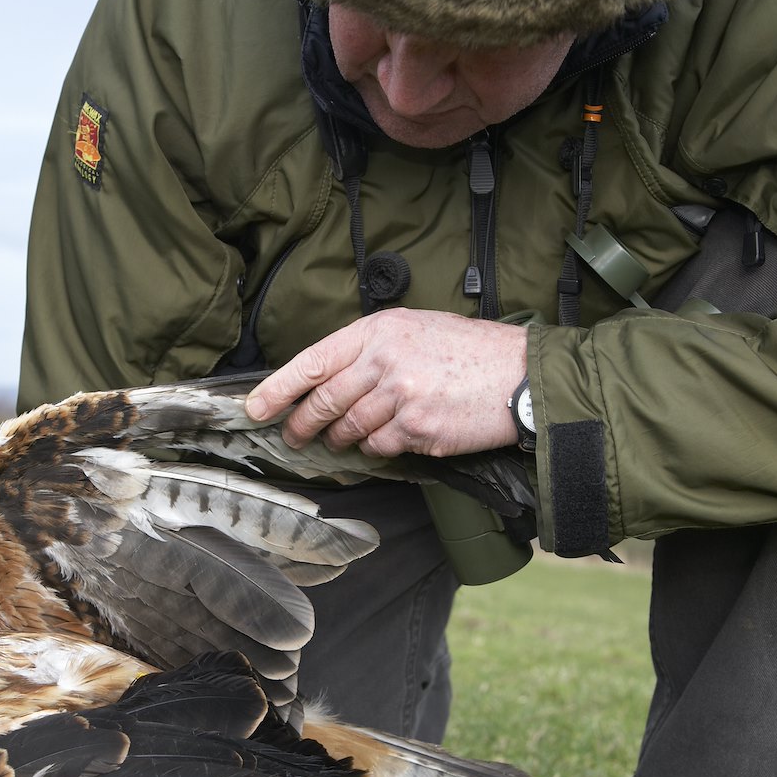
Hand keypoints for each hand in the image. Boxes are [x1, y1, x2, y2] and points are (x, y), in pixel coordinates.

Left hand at [245, 308, 526, 456]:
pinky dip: (379, 448)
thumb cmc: (468, 351)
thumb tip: (327, 379)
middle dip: (302, 425)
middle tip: (294, 437)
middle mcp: (385, 362)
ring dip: (342, 439)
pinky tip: (395, 437)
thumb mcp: (414, 328)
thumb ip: (370, 349)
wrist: (520, 374)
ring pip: (349, 430)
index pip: (312, 362)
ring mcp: (401, 398)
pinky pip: (380, 448)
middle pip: (324, 403)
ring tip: (346, 437)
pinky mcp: (418, 430)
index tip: (256, 408)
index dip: (277, 389)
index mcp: (378, 331)